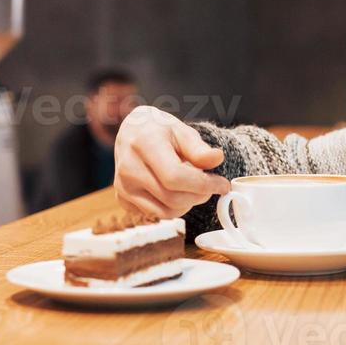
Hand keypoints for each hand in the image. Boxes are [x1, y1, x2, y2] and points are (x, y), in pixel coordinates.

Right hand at [114, 105, 231, 217]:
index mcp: (143, 144)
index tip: (223, 184)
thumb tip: (217, 159)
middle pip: (172, 198)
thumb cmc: (159, 130)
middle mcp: (128, 168)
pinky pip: (155, 215)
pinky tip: (175, 191)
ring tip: (193, 187)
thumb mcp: (181, 130)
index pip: (175, 177)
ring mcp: (123, 186)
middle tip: (210, 186)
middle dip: (199, 195)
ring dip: (188, 204)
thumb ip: (198, 148)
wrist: (131, 132)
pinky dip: (173, 208)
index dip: (204, 185)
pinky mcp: (123, 199)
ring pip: (165, 212)